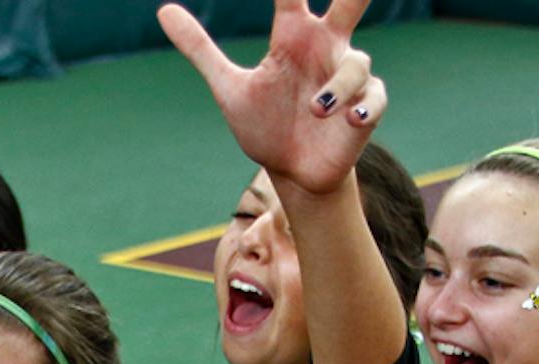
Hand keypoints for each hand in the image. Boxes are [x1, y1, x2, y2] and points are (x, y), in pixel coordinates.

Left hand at [158, 0, 384, 194]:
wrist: (290, 172)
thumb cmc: (265, 124)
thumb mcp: (228, 86)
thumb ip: (200, 48)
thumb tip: (163, 10)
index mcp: (293, 37)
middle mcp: (325, 49)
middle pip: (349, 6)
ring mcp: (347, 79)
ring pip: (357, 63)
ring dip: (338, 86)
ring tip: (316, 110)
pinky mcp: (364, 109)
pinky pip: (375, 98)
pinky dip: (365, 105)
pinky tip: (352, 117)